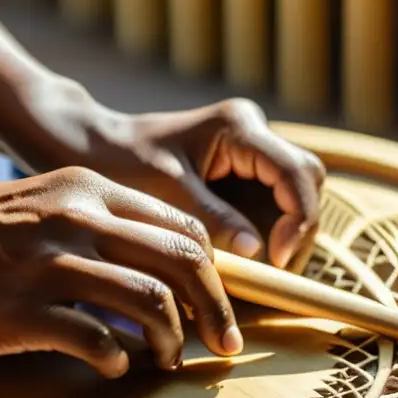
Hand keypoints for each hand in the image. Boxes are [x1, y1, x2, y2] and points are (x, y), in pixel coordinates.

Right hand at [0, 167, 242, 376]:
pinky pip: (98, 340)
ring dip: (172, 341)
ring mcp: (49, 263)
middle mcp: (76, 218)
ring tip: (164, 361)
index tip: (218, 309)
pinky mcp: (21, 310)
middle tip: (223, 345)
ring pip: (152, 303)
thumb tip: (153, 273)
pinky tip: (112, 367)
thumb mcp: (36, 207)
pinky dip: (118, 360)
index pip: (182, 228)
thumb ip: (95, 227)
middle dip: (216, 310)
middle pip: (183, 262)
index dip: (215, 274)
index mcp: (87, 188)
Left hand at [13, 86, 326, 268]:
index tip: (277, 260)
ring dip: (287, 232)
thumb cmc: (120, 161)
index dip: (299, 219)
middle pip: (307, 181)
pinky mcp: (240, 173)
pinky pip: (272, 203)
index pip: (297, 173)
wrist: (90, 147)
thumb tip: (259, 252)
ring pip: (296, 193)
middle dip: (300, 227)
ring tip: (263, 270)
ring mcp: (249, 153)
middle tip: (276, 270)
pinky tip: (249, 260)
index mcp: (238, 127)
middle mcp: (252, 134)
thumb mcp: (165, 193)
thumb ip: (212, 218)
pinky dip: (270, 232)